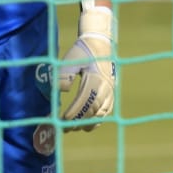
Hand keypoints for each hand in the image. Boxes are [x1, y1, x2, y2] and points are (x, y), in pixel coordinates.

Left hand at [57, 5, 115, 130]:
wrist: (100, 44)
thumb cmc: (82, 52)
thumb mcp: (70, 58)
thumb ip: (64, 74)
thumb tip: (61, 90)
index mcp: (95, 78)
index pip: (84, 101)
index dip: (73, 112)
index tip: (62, 119)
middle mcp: (105, 87)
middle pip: (92, 110)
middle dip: (78, 121)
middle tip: (63, 127)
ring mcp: (110, 91)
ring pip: (101, 114)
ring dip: (87, 123)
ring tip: (73, 127)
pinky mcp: (111, 94)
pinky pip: (106, 112)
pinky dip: (97, 120)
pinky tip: (86, 124)